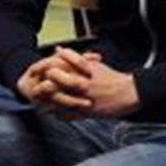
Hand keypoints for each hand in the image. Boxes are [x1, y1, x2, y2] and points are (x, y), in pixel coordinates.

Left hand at [19, 48, 137, 118]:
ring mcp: (85, 98)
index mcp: (84, 70)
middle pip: (57, 81)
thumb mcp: (93, 65)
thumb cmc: (110, 78)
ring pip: (60, 99)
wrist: (129, 93)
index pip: (61, 62)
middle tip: (37, 85)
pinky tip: (52, 113)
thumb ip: (73, 58)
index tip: (40, 68)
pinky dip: (58, 114)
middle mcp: (83, 83)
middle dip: (44, 83)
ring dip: (48, 101)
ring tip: (40, 102)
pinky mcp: (88, 112)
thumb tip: (57, 50)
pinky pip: (69, 114)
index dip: (47, 64)